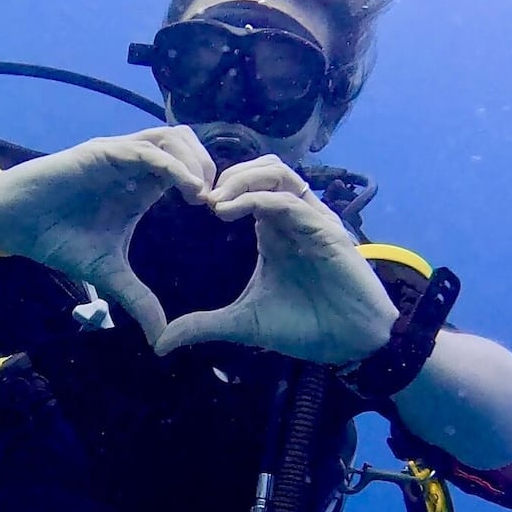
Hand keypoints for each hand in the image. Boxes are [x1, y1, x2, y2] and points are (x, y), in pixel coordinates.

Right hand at [0, 126, 215, 345]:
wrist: (15, 224)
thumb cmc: (58, 240)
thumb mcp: (108, 273)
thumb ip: (138, 299)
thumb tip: (161, 339)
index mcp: (141, 185)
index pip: (189, 167)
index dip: (211, 183)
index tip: (222, 216)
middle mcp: (134, 164)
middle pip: (188, 144)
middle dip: (210, 167)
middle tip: (219, 204)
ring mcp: (119, 154)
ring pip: (172, 137)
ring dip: (196, 161)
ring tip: (204, 195)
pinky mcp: (102, 152)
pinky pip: (146, 149)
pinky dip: (173, 165)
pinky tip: (188, 190)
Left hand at [154, 155, 397, 363]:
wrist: (350, 344)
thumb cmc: (305, 327)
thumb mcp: (242, 323)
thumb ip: (202, 325)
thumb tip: (160, 342)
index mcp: (273, 230)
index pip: (248, 185)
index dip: (219, 186)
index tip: (188, 204)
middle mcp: (292, 218)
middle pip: (262, 167)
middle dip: (228, 175)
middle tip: (199, 198)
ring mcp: (311, 220)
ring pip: (277, 172)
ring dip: (242, 179)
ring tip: (214, 201)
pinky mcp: (326, 231)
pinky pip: (290, 200)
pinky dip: (257, 198)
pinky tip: (228, 212)